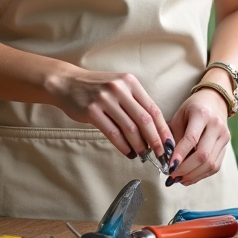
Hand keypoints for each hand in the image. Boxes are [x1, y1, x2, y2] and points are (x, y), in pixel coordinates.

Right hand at [44, 70, 172, 159]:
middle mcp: (120, 89)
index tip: (169, 142)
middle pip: (144, 120)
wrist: (67, 83)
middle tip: (161, 154)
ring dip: (139, 145)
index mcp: (130, 82)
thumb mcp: (119, 87)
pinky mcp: (92, 111)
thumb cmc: (96, 88)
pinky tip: (129, 153)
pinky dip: (123, 146)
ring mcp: (105, 99)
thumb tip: (153, 129)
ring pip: (129, 128)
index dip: (163, 128)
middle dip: (155, 140)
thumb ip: (135, 103)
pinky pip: (112, 132)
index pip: (153, 109)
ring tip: (144, 155)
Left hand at [166, 87, 231, 185]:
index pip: (192, 139)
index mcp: (202, 114)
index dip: (180, 155)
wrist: (215, 99)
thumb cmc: (192, 108)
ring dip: (193, 175)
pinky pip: (215, 166)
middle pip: (203, 155)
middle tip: (172, 176)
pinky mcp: (226, 145)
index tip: (169, 167)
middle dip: (185, 169)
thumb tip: (169, 161)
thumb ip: (173, 137)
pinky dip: (201, 174)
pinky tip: (190, 176)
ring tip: (179, 179)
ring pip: (211, 164)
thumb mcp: (179, 116)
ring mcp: (224, 136)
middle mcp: (216, 125)